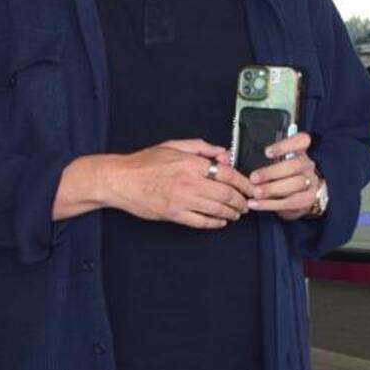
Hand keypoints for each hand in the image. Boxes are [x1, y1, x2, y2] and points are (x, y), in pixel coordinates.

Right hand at [96, 139, 252, 228]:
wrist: (120, 180)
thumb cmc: (144, 163)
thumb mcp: (173, 146)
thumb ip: (201, 147)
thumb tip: (223, 152)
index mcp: (191, 163)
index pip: (228, 174)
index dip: (243, 183)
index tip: (249, 187)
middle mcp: (189, 182)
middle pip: (226, 194)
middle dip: (241, 201)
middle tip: (246, 203)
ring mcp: (182, 200)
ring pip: (217, 210)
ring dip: (231, 213)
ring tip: (236, 213)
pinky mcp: (174, 215)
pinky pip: (201, 222)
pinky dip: (215, 223)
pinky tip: (220, 222)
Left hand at [246, 131, 324, 220]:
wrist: (298, 198)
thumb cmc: (279, 176)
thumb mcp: (269, 164)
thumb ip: (251, 158)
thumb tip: (226, 156)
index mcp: (299, 151)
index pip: (301, 140)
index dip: (285, 145)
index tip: (267, 152)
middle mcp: (307, 164)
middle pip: (295, 165)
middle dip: (272, 172)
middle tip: (253, 178)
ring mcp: (311, 182)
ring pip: (295, 184)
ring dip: (272, 189)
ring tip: (255, 193)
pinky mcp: (308, 199)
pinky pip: (290, 202)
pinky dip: (270, 204)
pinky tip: (256, 204)